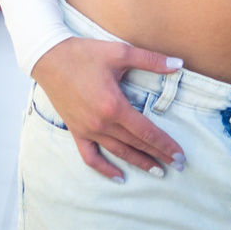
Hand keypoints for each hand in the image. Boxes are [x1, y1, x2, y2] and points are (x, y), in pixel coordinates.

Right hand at [30, 37, 186, 181]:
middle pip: (136, 144)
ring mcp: (87, 130)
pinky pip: (91, 157)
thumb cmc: (85, 53)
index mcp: (114, 106)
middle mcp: (101, 123)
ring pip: (118, 152)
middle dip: (159, 155)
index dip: (165, 144)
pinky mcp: (76, 131)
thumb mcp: (120, 52)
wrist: (50, 58)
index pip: (146, 131)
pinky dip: (105, 169)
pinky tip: (119, 177)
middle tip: (178, 165)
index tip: (180, 155)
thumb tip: (178, 64)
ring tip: (157, 171)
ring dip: (139, 163)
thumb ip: (151, 60)